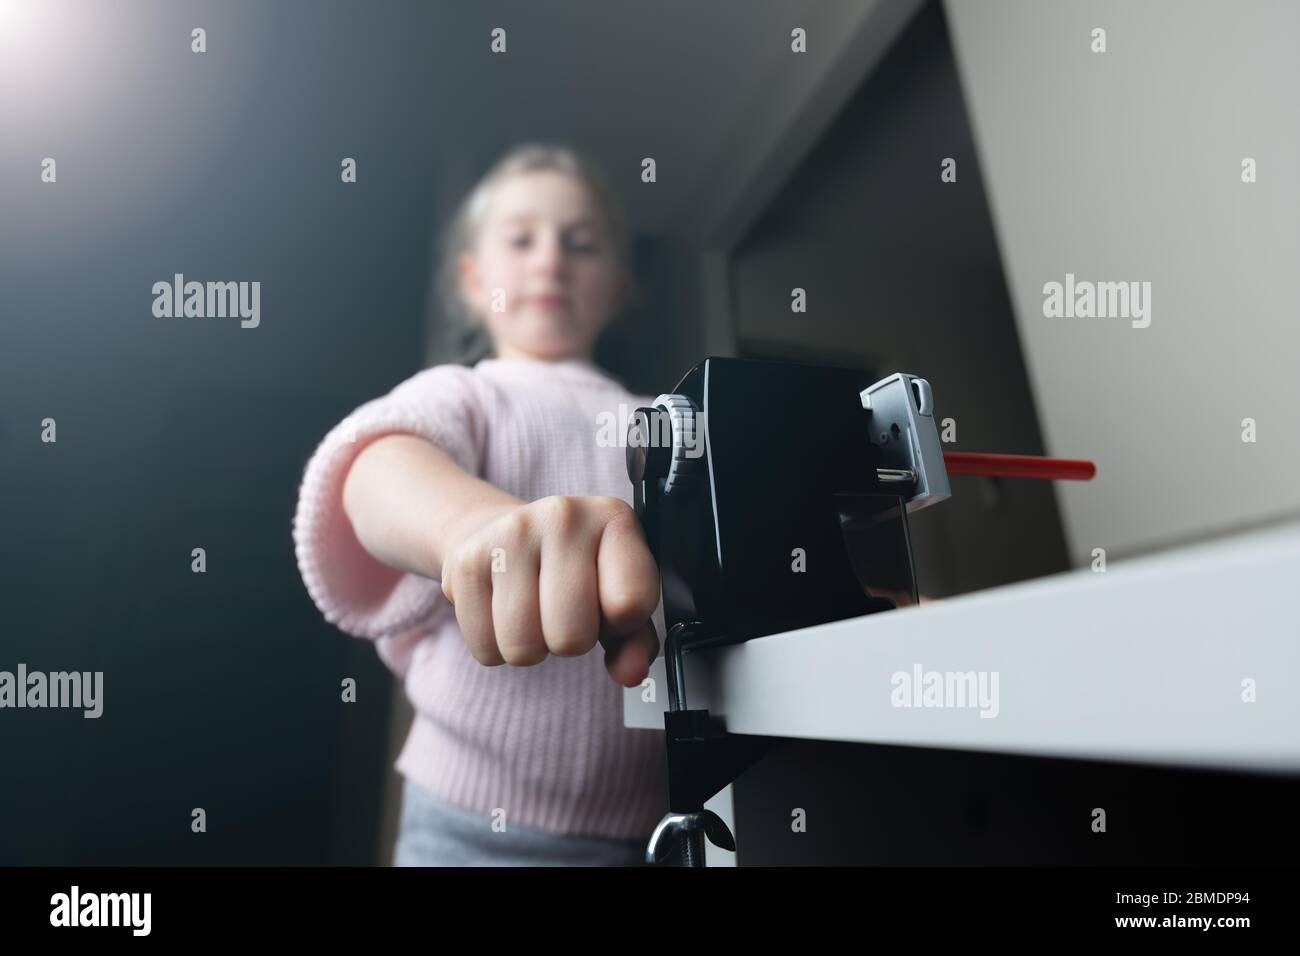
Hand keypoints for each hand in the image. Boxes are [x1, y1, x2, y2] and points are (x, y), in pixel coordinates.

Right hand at [439, 496, 660, 686]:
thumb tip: (631, 673)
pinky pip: (485, 648)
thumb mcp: (618, 594)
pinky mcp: (466, 562)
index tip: (611, 610)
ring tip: (535, 612)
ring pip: (523, 647)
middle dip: (571, 642)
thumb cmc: (574, 571)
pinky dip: (495, 648)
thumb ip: (635, 639)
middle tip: (567, 615)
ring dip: (531, 648)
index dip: (620, 625)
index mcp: (613, 518)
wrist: (502, 532)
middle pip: (572, 635)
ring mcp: (509, 535)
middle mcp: (562, 516)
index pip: (630, 603)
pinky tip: (503, 612)